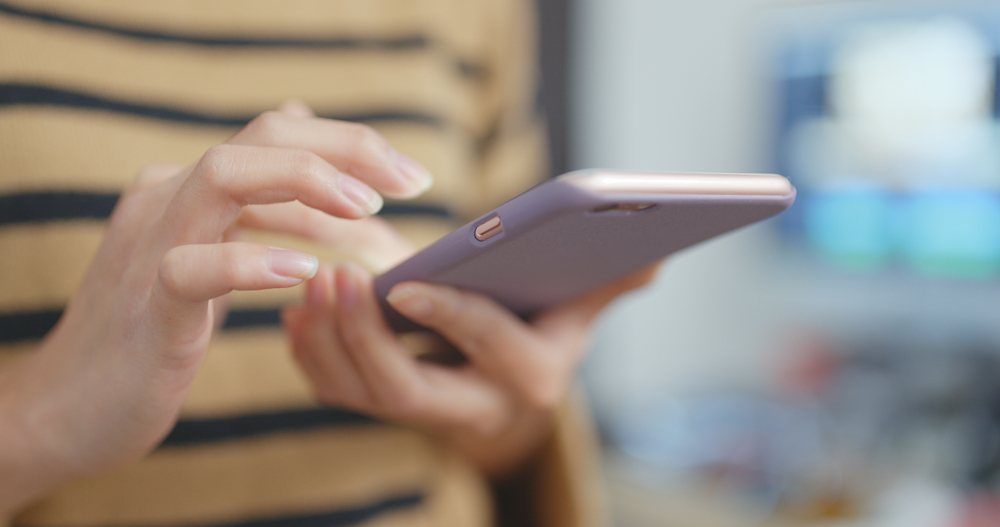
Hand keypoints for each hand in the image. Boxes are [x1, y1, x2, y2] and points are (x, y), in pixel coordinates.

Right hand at [0, 107, 431, 513]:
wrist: (68, 407)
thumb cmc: (154, 333)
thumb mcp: (209, 259)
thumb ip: (257, 208)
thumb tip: (318, 156)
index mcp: (188, 188)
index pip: (277, 132)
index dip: (352, 144)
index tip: (411, 177)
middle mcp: (167, 198)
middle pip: (262, 136)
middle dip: (347, 149)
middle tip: (411, 184)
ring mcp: (150, 246)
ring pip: (224, 175)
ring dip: (306, 184)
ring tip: (366, 210)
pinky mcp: (147, 308)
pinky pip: (193, 268)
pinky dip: (252, 263)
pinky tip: (302, 274)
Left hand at [283, 262, 658, 477]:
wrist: (512, 387)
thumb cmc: (546, 328)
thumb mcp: (582, 305)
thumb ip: (610, 279)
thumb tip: (655, 254)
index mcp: (533, 376)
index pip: (487, 344)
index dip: (448, 314)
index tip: (403, 282)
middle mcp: (478, 409)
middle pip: (404, 387)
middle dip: (362, 334)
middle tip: (333, 274)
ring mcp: (426, 417)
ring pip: (358, 394)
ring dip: (324, 340)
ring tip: (308, 283)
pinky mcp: (389, 410)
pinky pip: (337, 392)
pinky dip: (311, 354)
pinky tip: (298, 311)